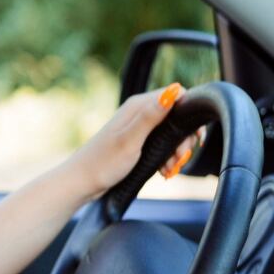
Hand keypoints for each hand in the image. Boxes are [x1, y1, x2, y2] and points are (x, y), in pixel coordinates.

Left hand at [68, 83, 204, 198]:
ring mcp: (138, 127)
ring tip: (170, 169)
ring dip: (177, 152)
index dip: (189, 114)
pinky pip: (162, 145)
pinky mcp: (138, 141)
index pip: (178, 94)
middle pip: (178, 116)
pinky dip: (168, 158)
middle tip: (179, 159)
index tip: (191, 138)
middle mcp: (139, 112)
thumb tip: (173, 91)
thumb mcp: (130, 140)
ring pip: (172, 133)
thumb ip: (151, 116)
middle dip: (184, 139)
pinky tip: (165, 171)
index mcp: (138, 105)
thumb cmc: (103, 162)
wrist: (82, 182)